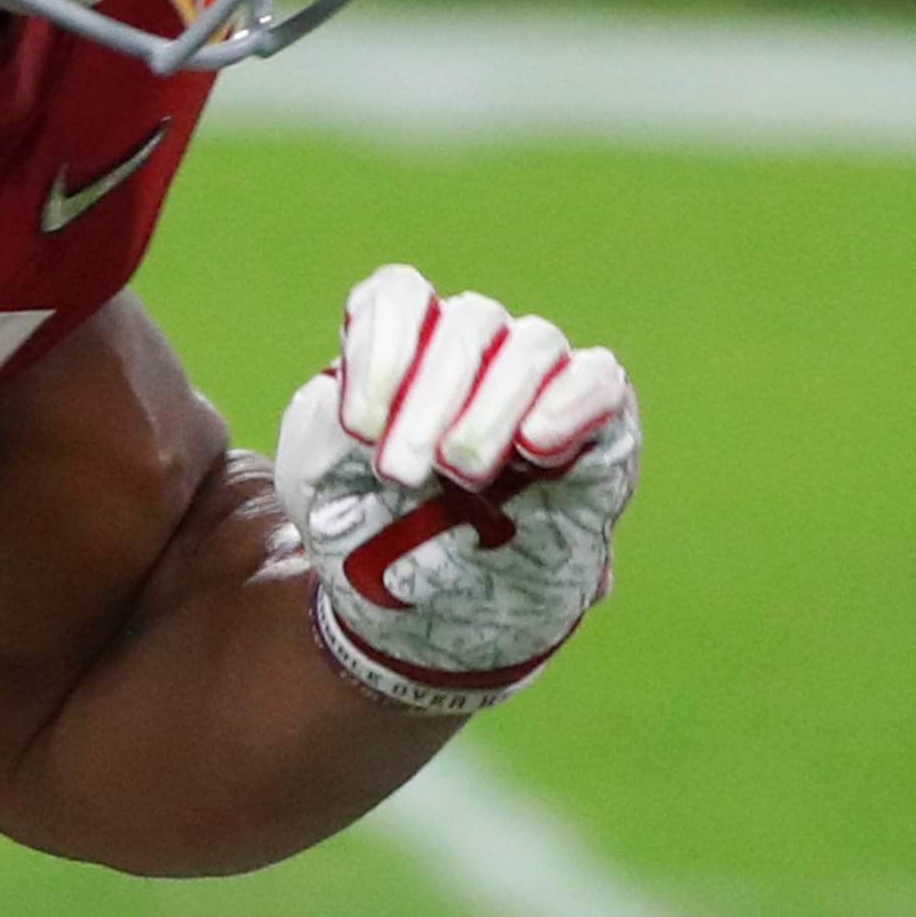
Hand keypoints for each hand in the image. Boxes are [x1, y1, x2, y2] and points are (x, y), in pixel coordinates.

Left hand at [273, 267, 638, 719]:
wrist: (423, 619)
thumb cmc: (365, 534)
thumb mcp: (315, 481)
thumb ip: (324, 423)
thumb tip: (366, 405)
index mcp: (404, 351)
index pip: (400, 297)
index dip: (380, 347)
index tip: (358, 427)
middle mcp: (477, 354)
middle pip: (468, 322)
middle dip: (429, 398)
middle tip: (400, 473)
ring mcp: (540, 384)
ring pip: (533, 346)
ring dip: (490, 407)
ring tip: (462, 473)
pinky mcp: (598, 426)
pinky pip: (599, 380)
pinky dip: (570, 403)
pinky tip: (536, 446)